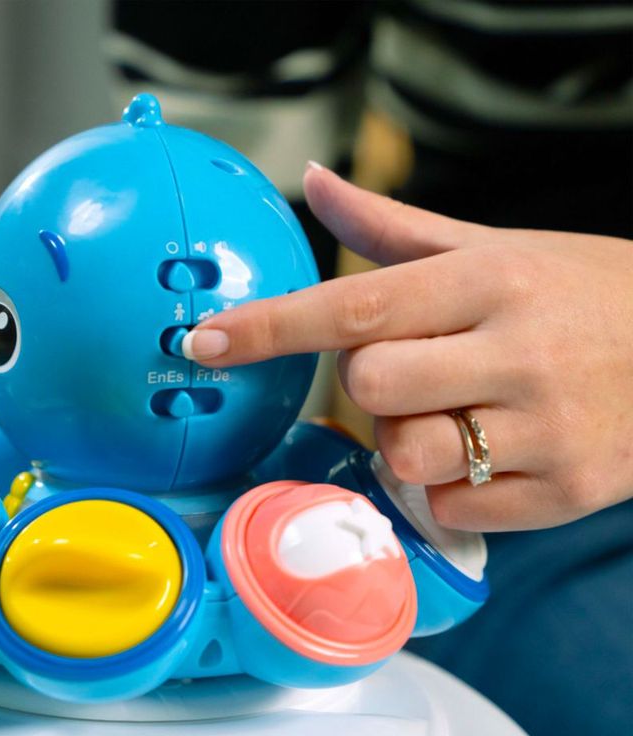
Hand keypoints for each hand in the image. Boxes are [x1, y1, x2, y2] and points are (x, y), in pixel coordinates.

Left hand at [181, 164, 632, 530]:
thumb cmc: (582, 290)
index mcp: (488, 281)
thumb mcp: (495, 246)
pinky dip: (451, 486)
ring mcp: (545, 430)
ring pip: (407, 455)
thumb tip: (313, 182)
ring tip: (460, 414)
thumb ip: (392, 224)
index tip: (202, 342)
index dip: (268, 329)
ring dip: (409, 440)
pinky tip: (491, 454)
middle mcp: (515, 352)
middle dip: (369, 385)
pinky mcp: (567, 492)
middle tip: (416, 370)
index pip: (353, 307)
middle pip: (370, 387)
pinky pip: (453, 505)